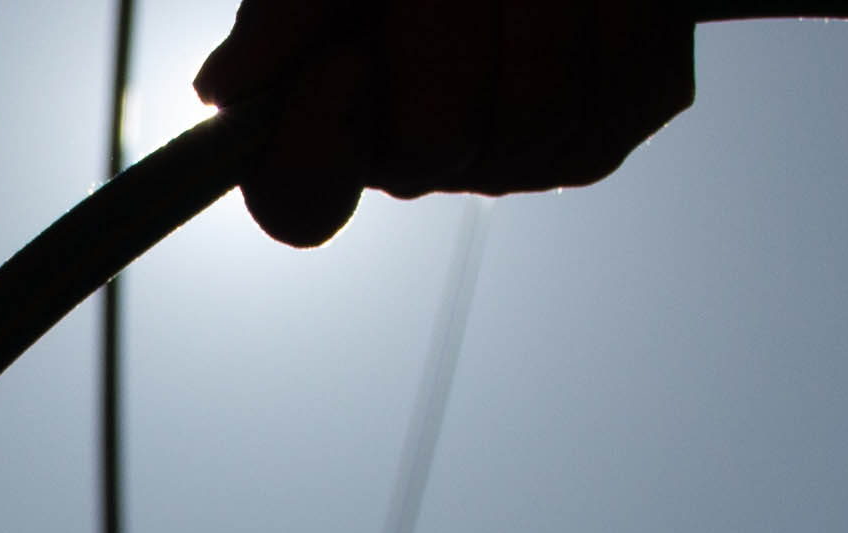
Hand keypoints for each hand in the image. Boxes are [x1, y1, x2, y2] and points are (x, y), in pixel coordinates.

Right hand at [194, 0, 695, 246]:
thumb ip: (284, 13)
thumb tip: (225, 91)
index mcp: (337, 112)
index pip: (298, 197)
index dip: (317, 140)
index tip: (341, 58)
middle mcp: (428, 151)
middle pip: (432, 142)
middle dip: (446, 18)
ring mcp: (527, 148)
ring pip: (536, 114)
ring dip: (540, 2)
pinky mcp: (622, 115)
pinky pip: (622, 83)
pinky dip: (616, 9)